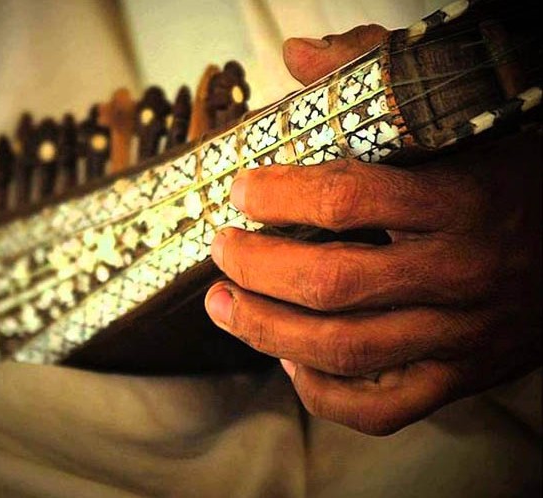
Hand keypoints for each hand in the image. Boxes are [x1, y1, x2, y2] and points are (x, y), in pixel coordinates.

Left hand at [204, 25, 541, 434]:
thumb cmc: (512, 179)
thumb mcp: (462, 120)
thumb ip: (381, 75)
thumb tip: (299, 54)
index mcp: (459, 201)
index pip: (348, 199)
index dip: (278, 196)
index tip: (242, 190)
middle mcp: (459, 273)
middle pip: (330, 285)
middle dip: (255, 269)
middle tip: (222, 249)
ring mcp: (460, 335)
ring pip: (343, 351)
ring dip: (265, 331)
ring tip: (223, 306)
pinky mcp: (459, 378)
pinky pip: (380, 410)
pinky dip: (322, 392)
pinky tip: (291, 359)